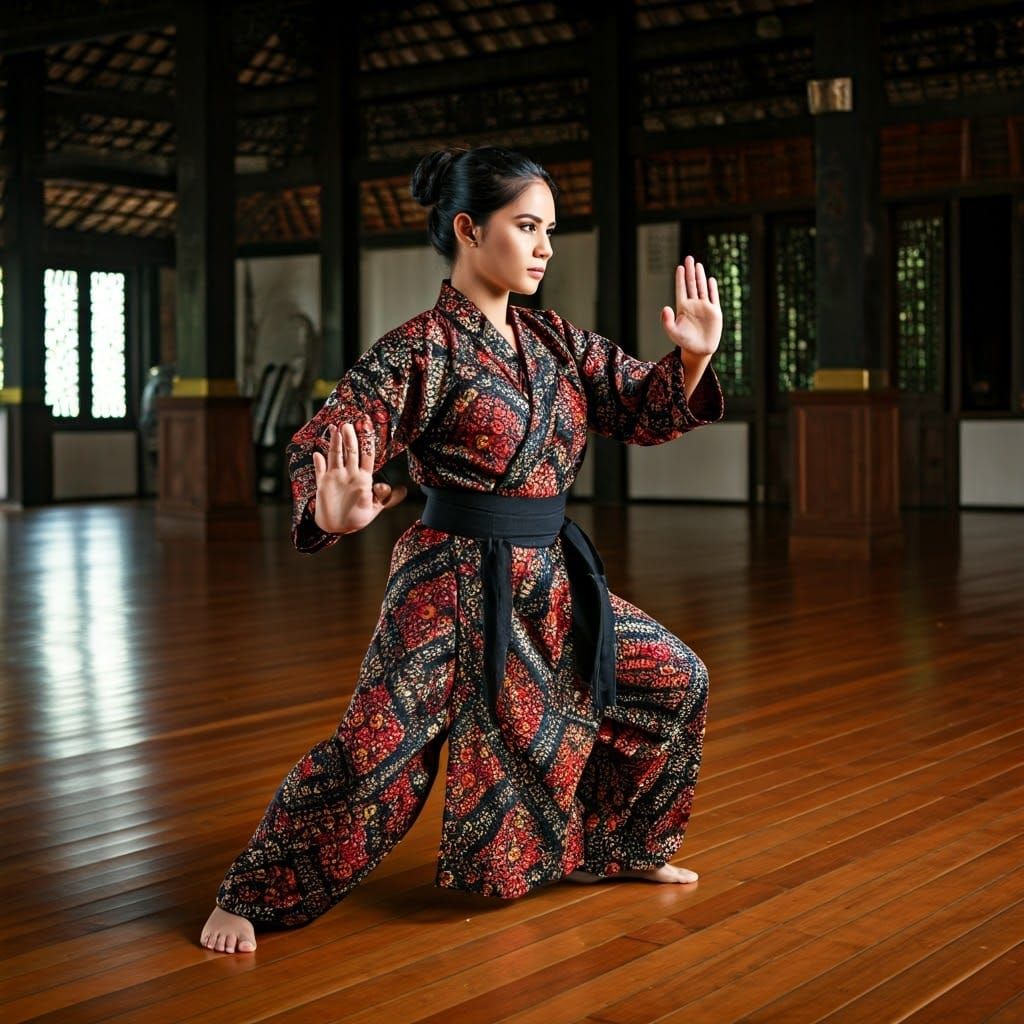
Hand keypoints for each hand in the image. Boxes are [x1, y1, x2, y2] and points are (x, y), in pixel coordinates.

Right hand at [311, 418, 406, 534]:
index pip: (366, 456)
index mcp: (363, 477)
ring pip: (335, 456)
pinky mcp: (323, 484)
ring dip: (335, 443)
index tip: (367, 426)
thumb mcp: (375, 508)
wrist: (338, 527)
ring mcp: (335, 477)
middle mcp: (349, 473)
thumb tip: (402, 490)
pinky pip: (320, 470)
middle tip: (349, 425)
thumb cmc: (357, 517)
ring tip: (336, 429)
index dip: (367, 441)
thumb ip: (387, 498)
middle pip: (351, 452)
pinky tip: (317, 454)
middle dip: (350, 438)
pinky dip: (318, 463)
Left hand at [660, 255, 722, 358]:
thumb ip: (667, 321)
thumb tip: (665, 308)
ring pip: (702, 288)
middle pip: (692, 284)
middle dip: (690, 271)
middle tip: (688, 258)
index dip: (680, 278)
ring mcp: (704, 307)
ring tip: (697, 264)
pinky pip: (714, 297)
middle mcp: (693, 305)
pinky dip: (712, 288)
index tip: (679, 267)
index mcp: (683, 308)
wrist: (699, 350)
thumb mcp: (673, 332)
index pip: (681, 289)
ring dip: (700, 276)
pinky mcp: (715, 312)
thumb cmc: (685, 342)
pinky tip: (710, 279)